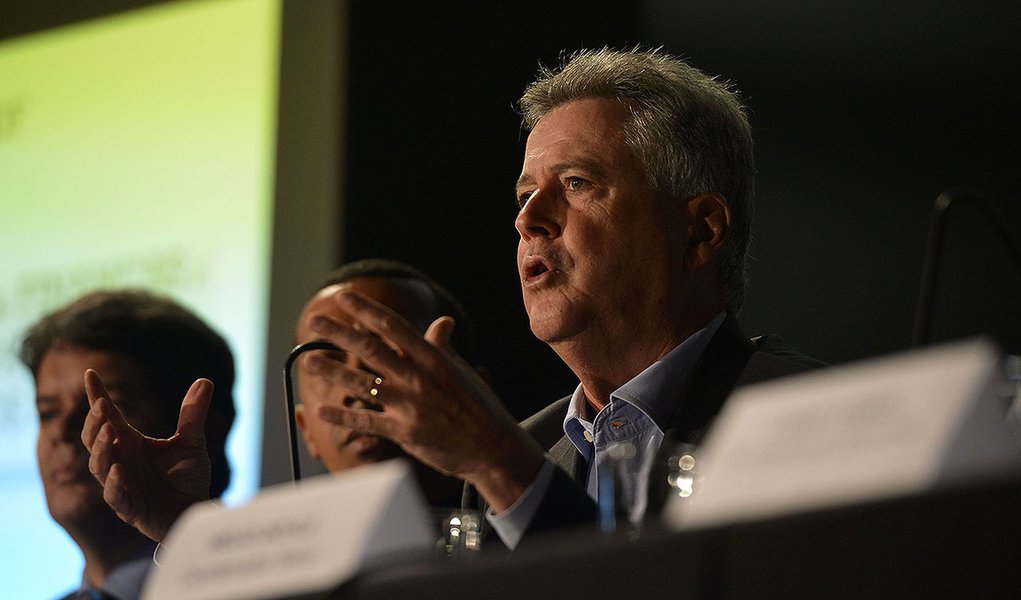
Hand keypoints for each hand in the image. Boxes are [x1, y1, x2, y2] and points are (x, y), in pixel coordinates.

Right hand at [81, 369, 212, 541]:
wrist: (194, 511)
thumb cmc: (186, 478)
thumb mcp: (192, 443)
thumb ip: (193, 414)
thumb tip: (205, 380)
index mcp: (131, 443)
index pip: (109, 417)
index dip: (98, 396)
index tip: (90, 373)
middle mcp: (121, 461)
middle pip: (95, 439)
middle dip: (95, 422)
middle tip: (101, 404)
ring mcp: (122, 484)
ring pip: (99, 466)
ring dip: (101, 449)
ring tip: (109, 431)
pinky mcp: (130, 508)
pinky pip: (115, 496)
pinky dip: (114, 483)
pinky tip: (118, 470)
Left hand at [306, 290, 545, 511]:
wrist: (492, 447)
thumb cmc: (478, 406)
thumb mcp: (461, 371)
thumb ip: (442, 346)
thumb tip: (442, 322)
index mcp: (433, 359)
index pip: (393, 327)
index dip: (366, 310)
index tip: (345, 297)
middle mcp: (418, 378)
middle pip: (371, 350)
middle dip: (340, 334)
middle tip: (315, 320)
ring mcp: (410, 406)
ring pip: (363, 385)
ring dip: (333, 372)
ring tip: (308, 360)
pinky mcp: (405, 432)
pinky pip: (367, 422)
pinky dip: (343, 417)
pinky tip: (322, 410)